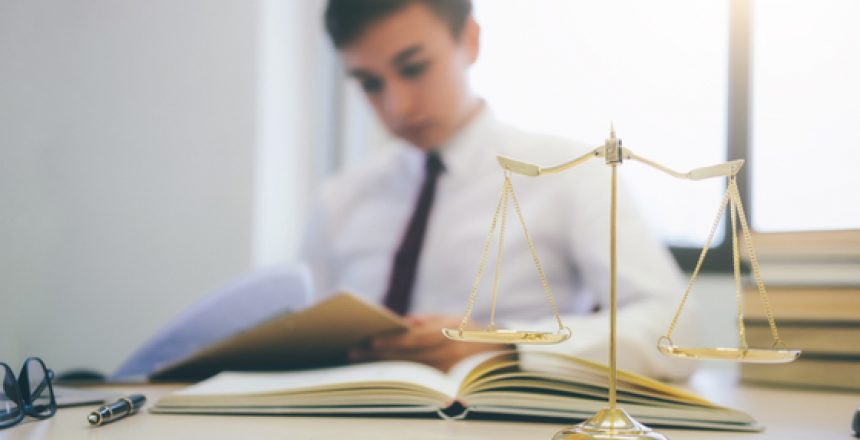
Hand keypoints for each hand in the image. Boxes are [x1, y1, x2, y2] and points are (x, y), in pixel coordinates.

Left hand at [349, 314, 510, 371]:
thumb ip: (426, 320)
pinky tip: (377, 372)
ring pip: (405, 372)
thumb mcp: (452, 318)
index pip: (413, 341)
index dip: (390, 342)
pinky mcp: (443, 387)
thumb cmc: (471, 332)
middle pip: (404, 358)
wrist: (500, 356)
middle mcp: (446, 357)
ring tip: (358, 363)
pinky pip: (412, 381)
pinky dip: (393, 376)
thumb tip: (400, 323)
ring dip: (381, 368)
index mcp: (448, 336)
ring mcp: (445, 374)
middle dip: (377, 356)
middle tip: (352, 353)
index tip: (369, 341)